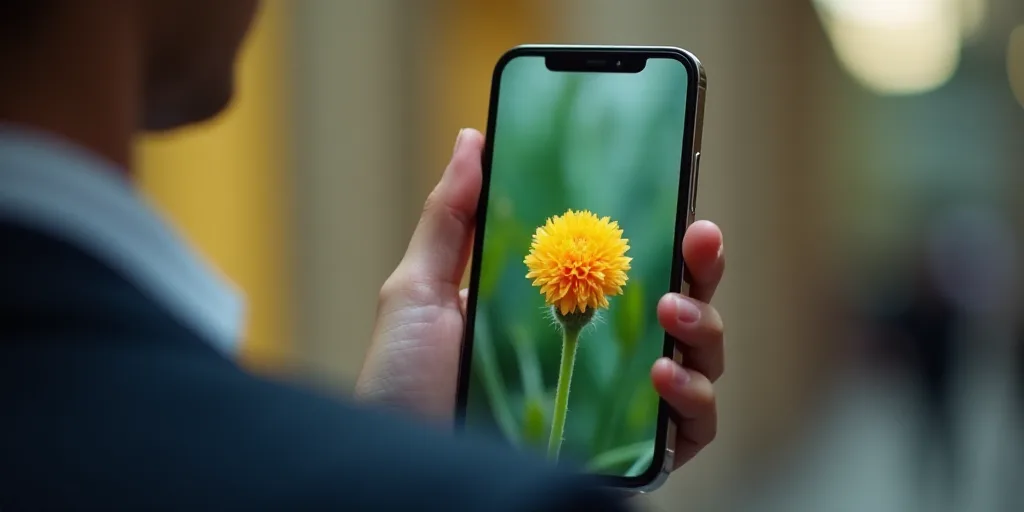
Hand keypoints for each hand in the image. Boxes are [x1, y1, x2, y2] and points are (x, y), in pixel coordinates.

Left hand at [356, 129, 724, 472]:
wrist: (399, 471)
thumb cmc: (402, 388)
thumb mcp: (418, 291)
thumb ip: (451, 217)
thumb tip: (472, 139)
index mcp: (561, 312)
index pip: (629, 270)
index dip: (664, 235)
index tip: (683, 199)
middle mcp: (602, 360)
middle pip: (682, 307)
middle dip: (704, 268)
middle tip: (701, 237)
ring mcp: (623, 409)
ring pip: (703, 362)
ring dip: (704, 326)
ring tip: (673, 309)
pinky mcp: (634, 458)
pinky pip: (694, 429)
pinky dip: (694, 398)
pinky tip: (664, 374)